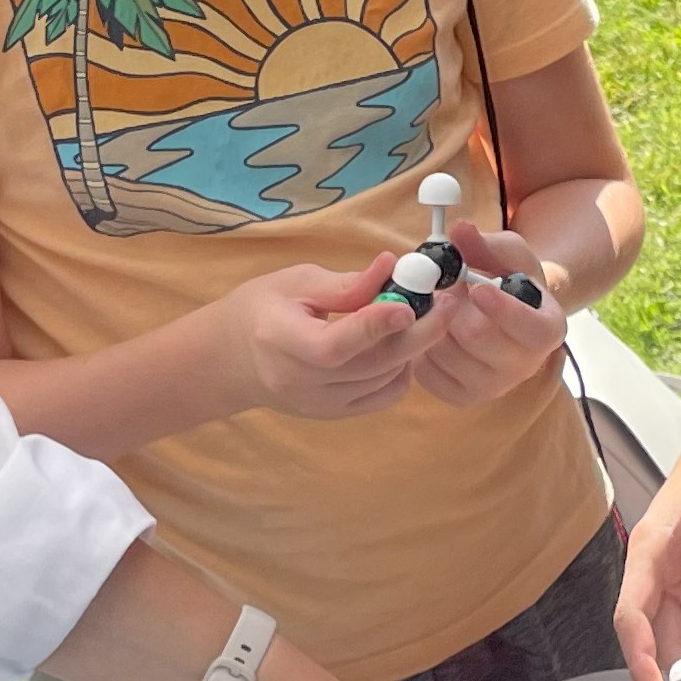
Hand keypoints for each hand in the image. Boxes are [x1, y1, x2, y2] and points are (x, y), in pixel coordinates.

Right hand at [220, 258, 438, 421]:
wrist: (232, 359)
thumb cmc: (262, 309)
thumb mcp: (294, 281)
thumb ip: (346, 283)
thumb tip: (393, 266)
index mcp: (279, 339)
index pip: (333, 345)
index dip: (373, 327)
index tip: (408, 305)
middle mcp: (299, 381)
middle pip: (369, 366)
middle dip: (416, 334)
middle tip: (447, 304)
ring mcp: (318, 405)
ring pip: (382, 381)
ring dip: (410, 348)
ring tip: (420, 316)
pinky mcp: (334, 415)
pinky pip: (382, 396)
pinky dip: (400, 370)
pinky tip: (397, 345)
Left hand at [410, 225, 567, 406]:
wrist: (499, 312)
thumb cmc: (507, 280)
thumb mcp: (506, 254)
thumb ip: (486, 243)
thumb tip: (459, 230)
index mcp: (547, 329)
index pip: (532, 329)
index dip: (504, 310)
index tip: (478, 288)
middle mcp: (525, 365)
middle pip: (478, 338)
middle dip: (454, 307)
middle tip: (442, 289)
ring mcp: (493, 386)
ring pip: (447, 352)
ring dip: (434, 322)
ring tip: (439, 307)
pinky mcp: (462, 396)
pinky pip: (429, 372)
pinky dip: (421, 346)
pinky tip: (432, 329)